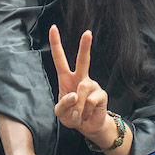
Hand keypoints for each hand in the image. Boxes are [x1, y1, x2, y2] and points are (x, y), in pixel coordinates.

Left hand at [49, 26, 109, 140]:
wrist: (87, 127)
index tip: (53, 28)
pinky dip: (85, 111)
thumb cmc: (72, 116)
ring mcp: (92, 85)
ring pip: (82, 90)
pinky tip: (88, 113)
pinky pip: (90, 101)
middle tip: (88, 32)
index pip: (60, 58)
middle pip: (83, 60)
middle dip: (85, 46)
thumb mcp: (60, 113)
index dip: (56, 44)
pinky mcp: (101, 94)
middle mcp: (80, 78)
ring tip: (78, 114)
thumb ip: (63, 104)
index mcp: (66, 78)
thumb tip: (75, 94)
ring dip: (77, 107)